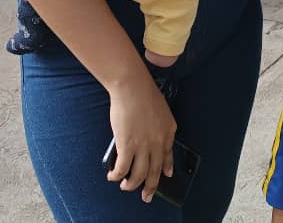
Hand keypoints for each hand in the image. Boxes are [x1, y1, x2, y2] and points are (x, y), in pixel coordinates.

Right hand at [107, 74, 176, 202]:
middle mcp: (158, 141)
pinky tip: (113, 176)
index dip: (166, 168)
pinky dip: (117, 176)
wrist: (133, 86)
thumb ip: (161, 128)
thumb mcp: (161, 111)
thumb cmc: (144, 93)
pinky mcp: (127, 145)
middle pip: (155, 171)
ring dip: (131, 185)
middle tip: (146, 196)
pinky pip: (123, 169)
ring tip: (125, 186)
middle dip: (150, 187)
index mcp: (168, 131)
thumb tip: (158, 141)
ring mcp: (143, 145)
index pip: (168, 155)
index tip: (165, 175)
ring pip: (139, 175)